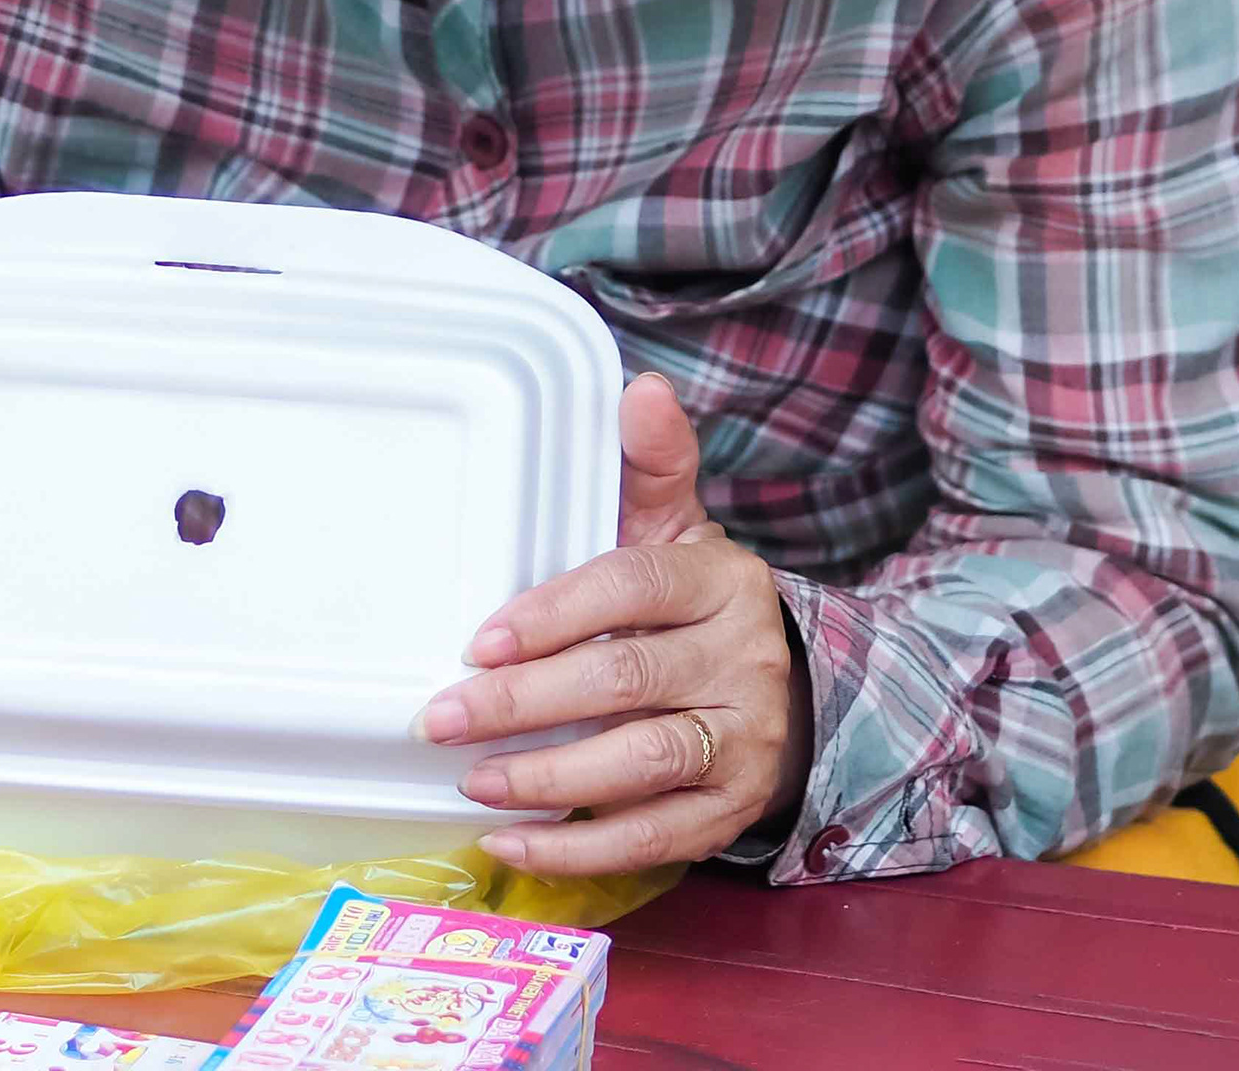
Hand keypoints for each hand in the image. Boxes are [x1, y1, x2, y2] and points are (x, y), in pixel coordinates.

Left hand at [420, 375, 806, 873]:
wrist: (797, 689)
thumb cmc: (698, 604)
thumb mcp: (682, 529)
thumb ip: (651, 465)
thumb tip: (642, 389)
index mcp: (721, 580)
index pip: (633, 587)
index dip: (553, 613)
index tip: (478, 640)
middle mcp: (741, 659)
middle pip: (625, 681)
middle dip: (525, 703)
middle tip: (442, 716)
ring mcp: (743, 742)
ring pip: (641, 765)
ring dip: (548, 779)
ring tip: (472, 780)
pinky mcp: (732, 811)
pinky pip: (653, 839)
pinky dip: (577, 849)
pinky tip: (509, 842)